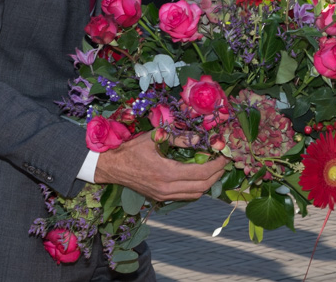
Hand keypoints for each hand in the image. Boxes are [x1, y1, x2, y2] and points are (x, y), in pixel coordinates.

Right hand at [95, 133, 225, 202]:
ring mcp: (163, 196)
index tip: (224, 156)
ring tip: (214, 169)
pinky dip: (196, 188)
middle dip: (216, 175)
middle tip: (223, 162)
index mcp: (166, 173)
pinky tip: (198, 176)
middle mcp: (167, 189)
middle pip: (202, 187)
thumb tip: (201, 138)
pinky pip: (186, 196)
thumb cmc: (131, 149)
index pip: (201, 173)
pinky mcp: (161, 198)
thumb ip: (179, 138)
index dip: (216, 165)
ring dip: (208, 183)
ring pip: (195, 194)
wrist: (112, 167)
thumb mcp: (154, 138)